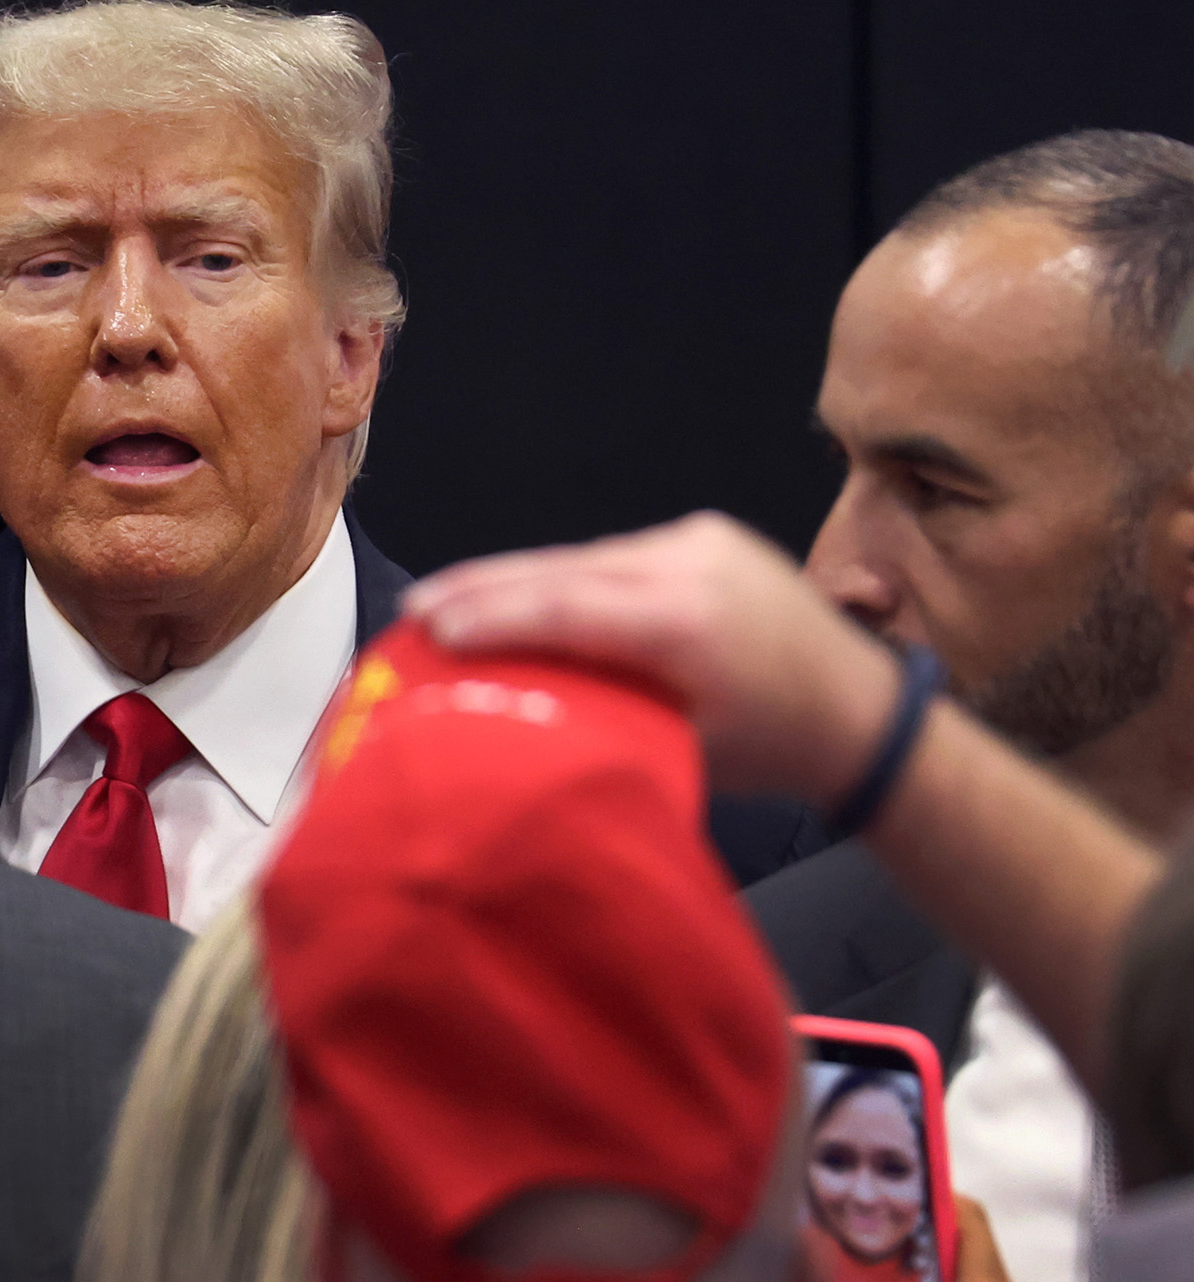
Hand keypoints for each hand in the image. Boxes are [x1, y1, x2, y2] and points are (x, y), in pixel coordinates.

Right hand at [401, 512, 902, 804]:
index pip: (566, 607)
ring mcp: (700, 540)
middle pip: (562, 569)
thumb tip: (511, 715)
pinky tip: (515, 592)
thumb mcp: (676, 744)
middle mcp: (693, 564)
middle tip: (415, 607)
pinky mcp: (703, 536)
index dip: (491, 615)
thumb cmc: (776, 746)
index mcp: (688, 622)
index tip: (430, 626)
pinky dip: (559, 575)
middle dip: (481, 587)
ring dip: (513, 580)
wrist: (866, 711)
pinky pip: (612, 556)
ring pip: (581, 559)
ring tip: (447, 599)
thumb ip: (597, 714)